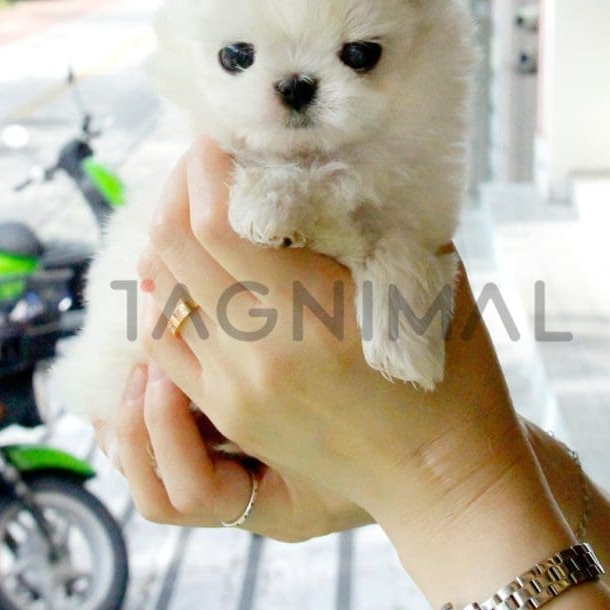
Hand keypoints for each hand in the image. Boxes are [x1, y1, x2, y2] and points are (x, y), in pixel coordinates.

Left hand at [135, 138, 531, 536]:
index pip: (215, 220)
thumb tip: (312, 159)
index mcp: (307, 311)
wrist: (442, 476)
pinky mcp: (226, 409)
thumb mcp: (421, 275)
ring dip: (167, 236)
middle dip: (179, 188)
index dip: (204, 165)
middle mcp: (255, 350)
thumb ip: (365, 217)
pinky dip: (164, 293)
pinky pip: (162, 339)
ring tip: (194, 205)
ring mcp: (231, 387)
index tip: (218, 133)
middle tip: (204, 161)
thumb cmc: (451, 369)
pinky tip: (188, 267)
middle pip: (172, 245)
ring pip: (157, 291)